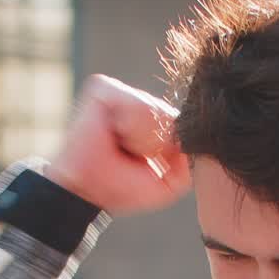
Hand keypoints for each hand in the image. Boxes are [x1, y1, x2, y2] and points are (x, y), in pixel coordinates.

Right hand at [46, 74, 191, 213]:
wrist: (85, 190)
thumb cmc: (120, 188)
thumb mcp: (167, 184)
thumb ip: (188, 164)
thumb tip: (193, 139)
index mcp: (152, 123)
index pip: (180, 123)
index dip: (173, 144)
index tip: (150, 161)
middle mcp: (137, 104)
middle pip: (169, 115)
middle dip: (156, 143)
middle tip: (131, 155)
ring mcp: (121, 94)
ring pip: (153, 109)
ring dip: (141, 137)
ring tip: (121, 145)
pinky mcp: (104, 88)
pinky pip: (134, 103)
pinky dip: (128, 126)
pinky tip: (114, 134)